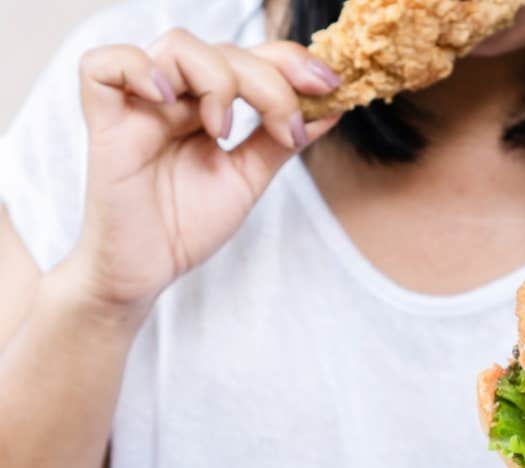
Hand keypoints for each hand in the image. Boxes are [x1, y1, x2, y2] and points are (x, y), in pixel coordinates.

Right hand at [70, 29, 340, 319]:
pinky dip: (138, 70)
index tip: (329, 84)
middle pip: (223, 50)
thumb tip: (330, 109)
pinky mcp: (105, 124)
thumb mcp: (247, 179)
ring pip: (176, 46)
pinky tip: (170, 100)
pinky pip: (103, 67)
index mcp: (206, 105)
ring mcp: (139, 106)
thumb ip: (281, 142)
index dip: (289, 61)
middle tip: (287, 125)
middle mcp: (174, 97)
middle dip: (268, 81)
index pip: (249, 58)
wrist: (148, 272)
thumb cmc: (188, 226)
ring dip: (217, 79)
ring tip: (224, 130)